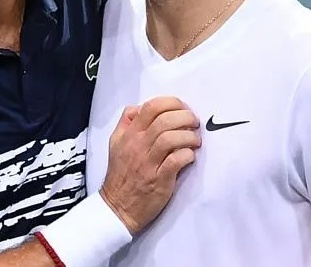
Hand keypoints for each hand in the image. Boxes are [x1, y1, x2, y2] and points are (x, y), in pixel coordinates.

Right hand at [99, 96, 200, 234]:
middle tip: (194, 122)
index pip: (151, 107)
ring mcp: (148, 163)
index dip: (172, 103)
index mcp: (130, 134)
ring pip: (171, 138)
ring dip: (189, 136)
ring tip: (195, 141)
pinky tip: (190, 156)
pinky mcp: (159, 180)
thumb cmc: (121, 174)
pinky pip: (176, 160)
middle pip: (165, 120)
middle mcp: (138, 145)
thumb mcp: (115, 143)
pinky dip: (187, 155)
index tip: (182, 108)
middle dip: (185, 117)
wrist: (117, 206)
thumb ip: (126, 122)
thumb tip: (139, 107)